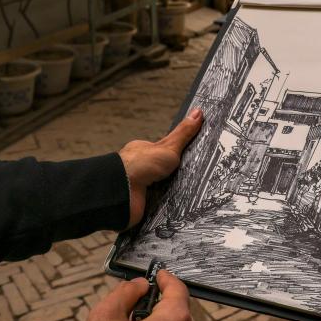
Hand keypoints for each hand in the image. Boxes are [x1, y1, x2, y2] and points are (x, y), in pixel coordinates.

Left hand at [118, 108, 202, 228]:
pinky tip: (180, 207)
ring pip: (164, 190)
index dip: (180, 155)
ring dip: (176, 192)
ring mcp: (142, 188)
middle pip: (166, 173)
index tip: (196, 158)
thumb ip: (183, 133)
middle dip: (180, 177)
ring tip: (193, 194)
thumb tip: (197, 113)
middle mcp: (142, 170)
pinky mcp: (143, 204)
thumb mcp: (168, 146)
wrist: (123, 192)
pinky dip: (169, 207)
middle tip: (198, 178)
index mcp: (145, 153)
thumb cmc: (140, 165)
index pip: (165, 153)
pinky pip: (161, 206)